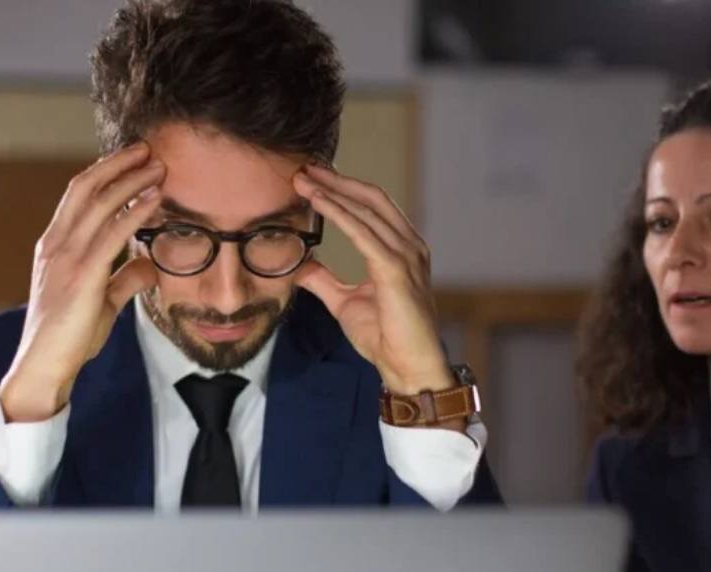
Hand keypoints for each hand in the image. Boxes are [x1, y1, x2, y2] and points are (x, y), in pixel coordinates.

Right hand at [0, 143, 164, 421]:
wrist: (44, 367)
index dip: (104, 172)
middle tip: (148, 149)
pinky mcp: (81, 276)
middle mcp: (56, 244)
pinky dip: (136, 211)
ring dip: (131, 180)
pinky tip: (155, 198)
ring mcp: (66, 258)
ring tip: (158, 165)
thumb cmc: (69, 338)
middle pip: (86, 188)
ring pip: (100, 203)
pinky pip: (112, 233)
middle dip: (118, 164)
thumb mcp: (101, 302)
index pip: (78, 195)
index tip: (131, 158)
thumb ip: (123, 280)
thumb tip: (149, 266)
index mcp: (55, 246)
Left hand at [292, 165, 455, 396]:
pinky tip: (319, 203)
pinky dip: (340, 214)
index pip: (370, 207)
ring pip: (366, 211)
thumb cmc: (385, 336)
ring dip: (333, 192)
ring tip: (304, 181)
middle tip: (304, 169)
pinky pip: (364, 233)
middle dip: (337, 180)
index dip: (342, 189)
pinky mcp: (396, 270)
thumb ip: (324, 280)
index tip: (312, 178)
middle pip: (371, 198)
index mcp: (399, 250)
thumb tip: (301, 266)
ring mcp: (406, 256)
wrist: (407, 367)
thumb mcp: (345, 302)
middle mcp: (408, 246)